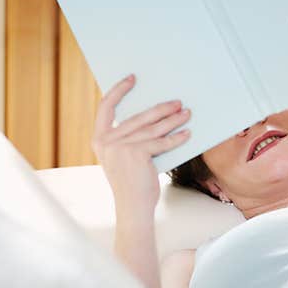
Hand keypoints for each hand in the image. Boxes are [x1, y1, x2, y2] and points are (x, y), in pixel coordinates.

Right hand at [91, 74, 191, 213]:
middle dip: (161, 108)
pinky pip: (161, 142)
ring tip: (187, 114)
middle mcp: (107, 141)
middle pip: (138, 117)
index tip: (132, 78)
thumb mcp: (122, 158)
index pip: (105, 107)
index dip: (118, 90)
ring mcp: (121, 146)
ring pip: (152, 129)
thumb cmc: (132, 184)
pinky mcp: (137, 153)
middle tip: (177, 102)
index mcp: (99, 139)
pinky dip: (176, 138)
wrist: (133, 208)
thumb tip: (152, 116)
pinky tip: (187, 134)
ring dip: (173, 120)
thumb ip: (128, 138)